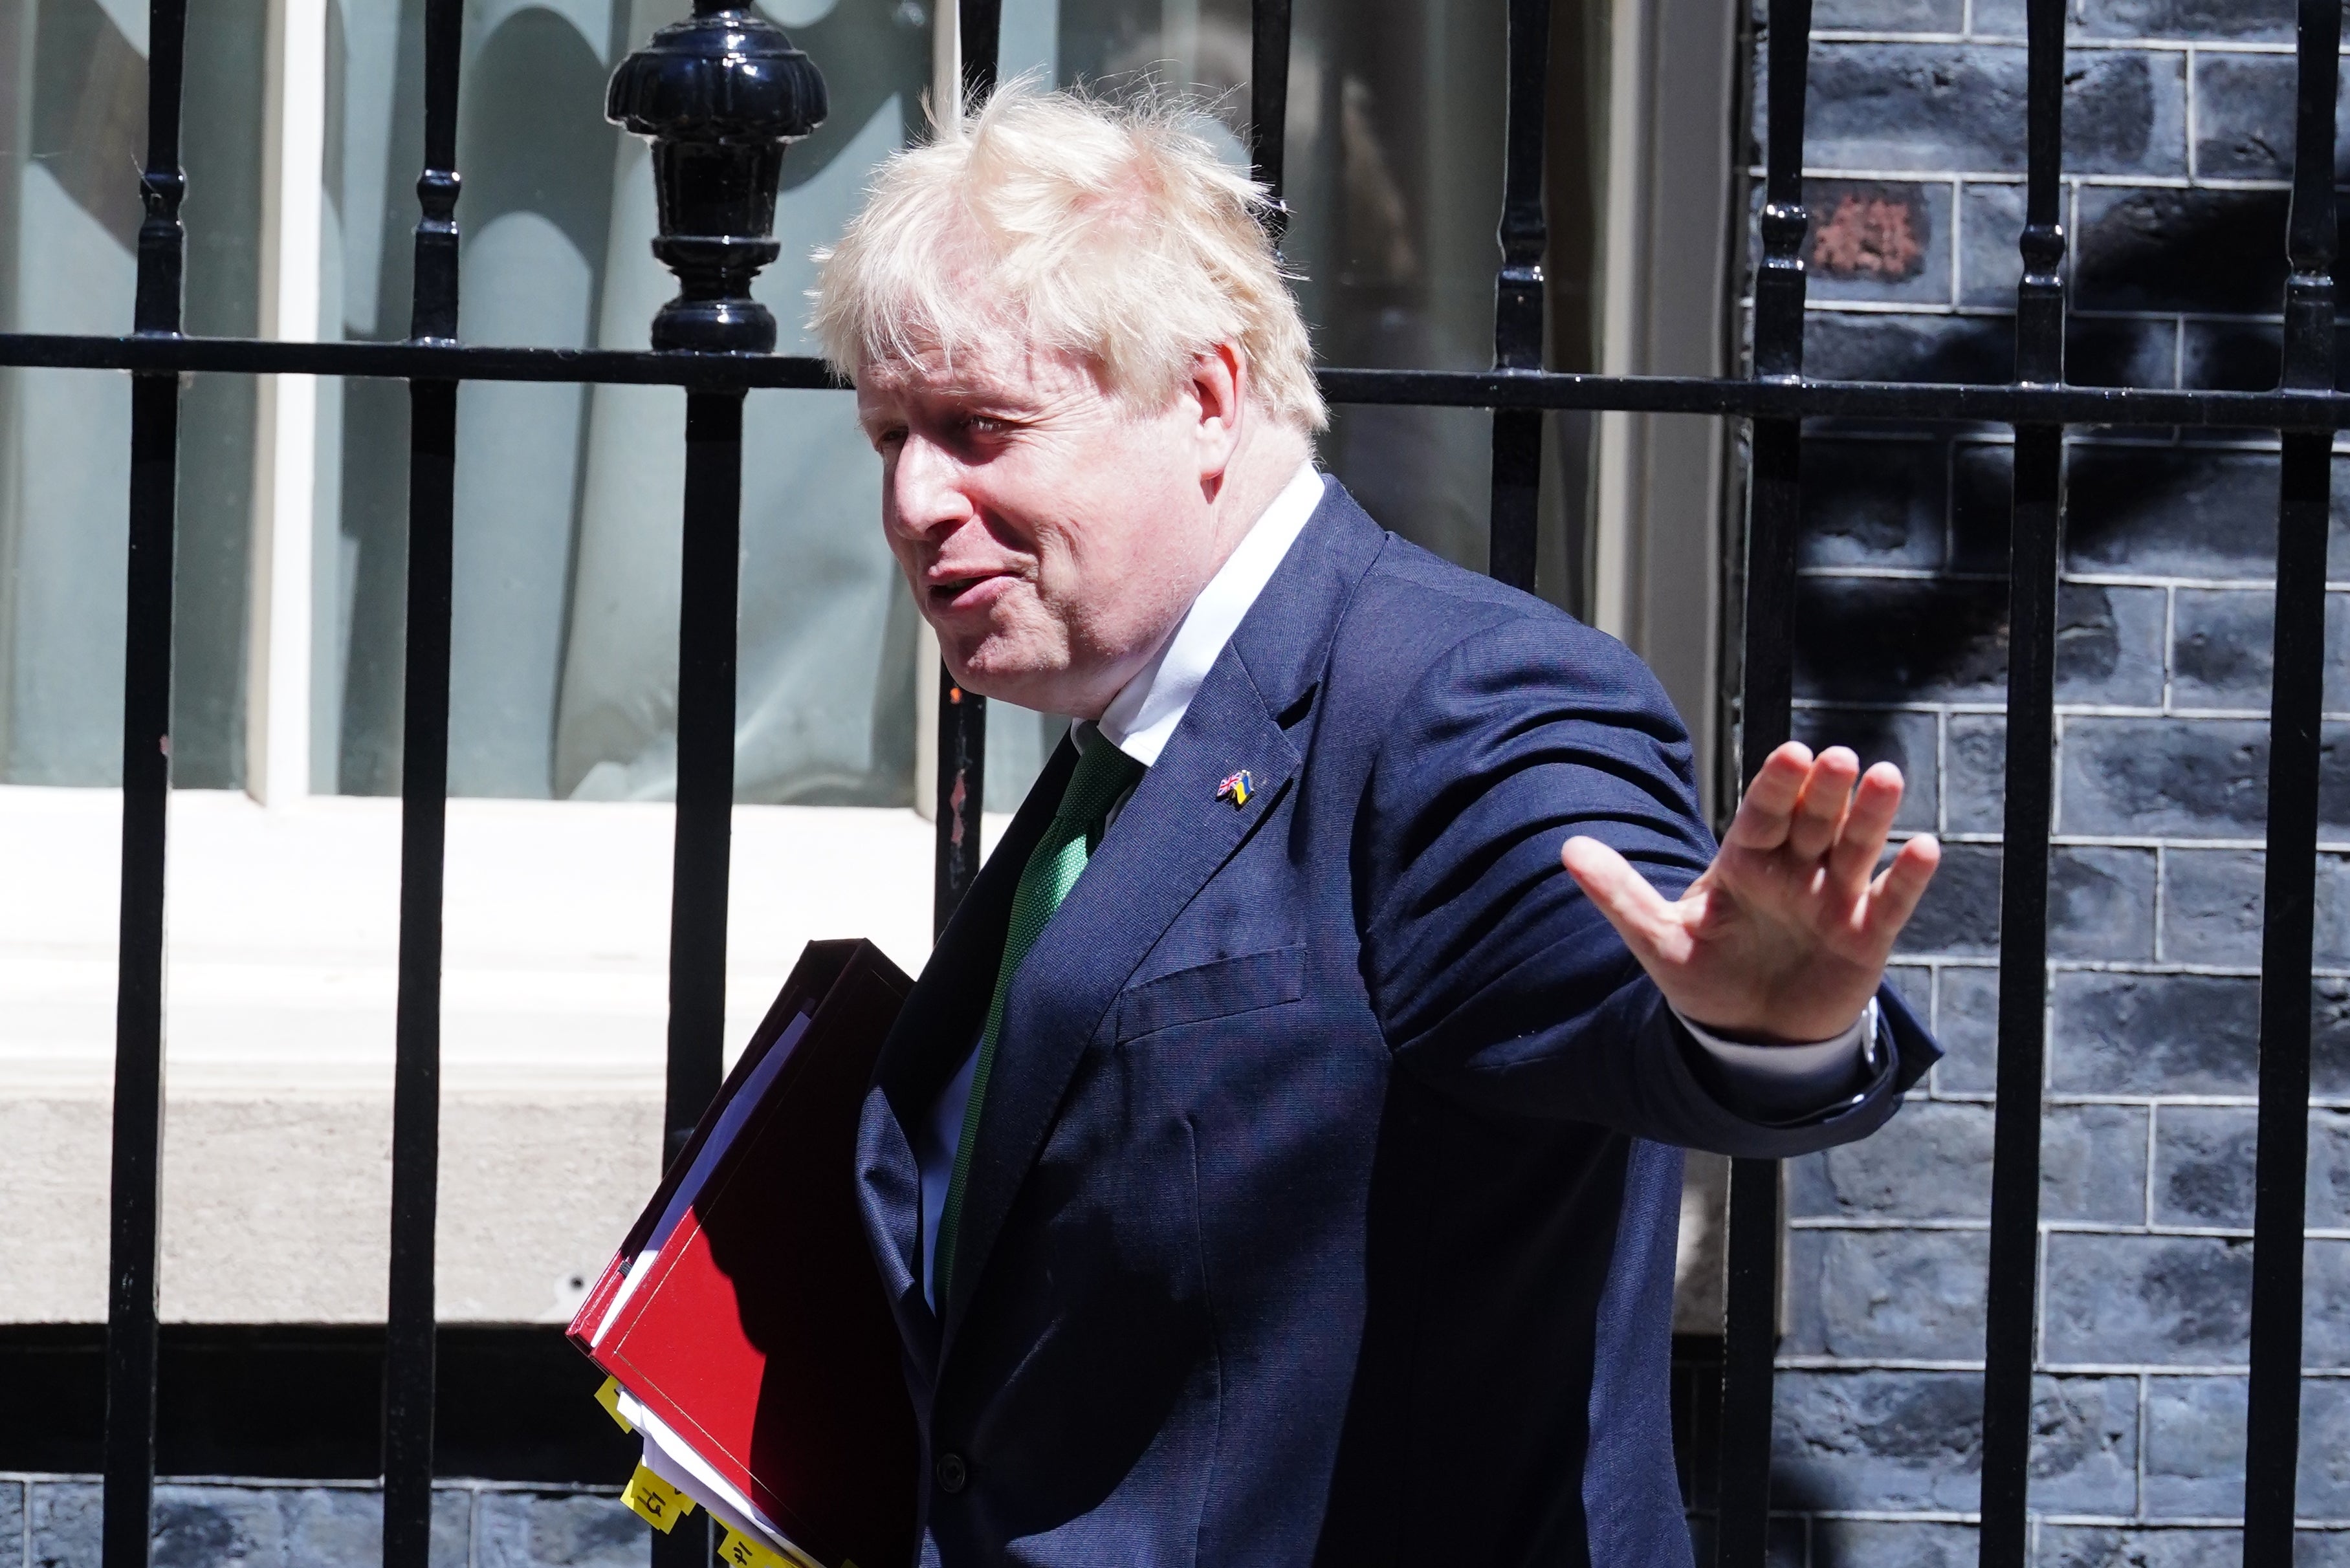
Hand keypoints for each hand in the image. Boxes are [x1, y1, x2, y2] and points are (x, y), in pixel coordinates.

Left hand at [1560, 742, 1940, 1043]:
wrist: (1748, 1036)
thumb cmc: (1705, 977)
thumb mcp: (1658, 939)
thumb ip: (1619, 893)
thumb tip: (1568, 850)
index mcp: (1744, 861)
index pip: (1761, 814)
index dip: (1776, 786)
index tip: (1790, 753)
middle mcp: (1793, 870)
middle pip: (1813, 821)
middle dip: (1826, 791)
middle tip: (1839, 758)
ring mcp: (1832, 900)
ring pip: (1856, 848)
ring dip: (1872, 815)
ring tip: (1886, 779)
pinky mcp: (1865, 936)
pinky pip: (1890, 901)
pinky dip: (1907, 877)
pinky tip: (1924, 847)